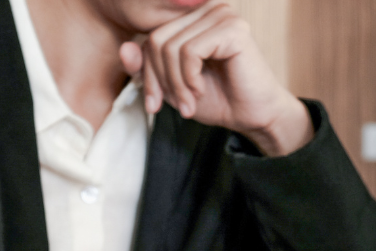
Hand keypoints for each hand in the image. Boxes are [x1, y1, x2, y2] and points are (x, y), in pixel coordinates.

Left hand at [119, 1, 313, 156]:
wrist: (251, 116)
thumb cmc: (216, 98)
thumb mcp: (170, 86)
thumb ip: (146, 68)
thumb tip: (123, 48)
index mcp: (192, 18)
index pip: (150, 37)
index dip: (146, 74)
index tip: (154, 104)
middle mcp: (207, 8)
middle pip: (156, 40)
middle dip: (160, 80)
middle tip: (176, 105)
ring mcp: (221, 14)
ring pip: (171, 47)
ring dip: (176, 84)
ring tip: (189, 102)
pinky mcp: (232, 28)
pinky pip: (189, 51)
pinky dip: (189, 78)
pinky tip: (201, 90)